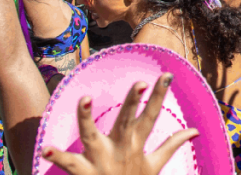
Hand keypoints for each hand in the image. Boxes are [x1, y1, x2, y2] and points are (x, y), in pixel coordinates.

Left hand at [41, 74, 196, 174]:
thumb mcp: (155, 165)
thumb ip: (172, 144)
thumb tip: (195, 130)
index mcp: (136, 145)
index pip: (151, 115)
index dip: (159, 95)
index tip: (166, 76)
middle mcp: (119, 149)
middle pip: (127, 121)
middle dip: (133, 102)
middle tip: (140, 84)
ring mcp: (100, 160)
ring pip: (92, 135)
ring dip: (86, 118)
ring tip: (84, 99)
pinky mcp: (83, 173)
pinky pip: (68, 163)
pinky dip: (57, 156)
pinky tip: (45, 147)